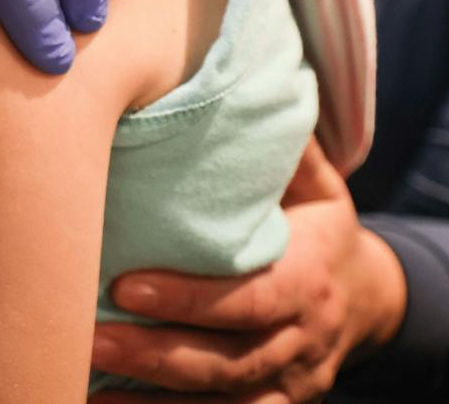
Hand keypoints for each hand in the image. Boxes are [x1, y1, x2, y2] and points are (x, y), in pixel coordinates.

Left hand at [88, 142, 406, 403]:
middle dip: (156, 354)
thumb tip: (231, 78)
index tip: (124, 286)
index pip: (251, 297)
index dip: (190, 299)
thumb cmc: (314, 224)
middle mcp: (302, 339)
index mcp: (309, 276)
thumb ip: (278, 146)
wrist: (370, 296)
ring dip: (151, 403)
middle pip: (229, 361)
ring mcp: (289, 383)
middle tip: (86, 337)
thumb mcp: (314, 182)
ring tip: (78, 383)